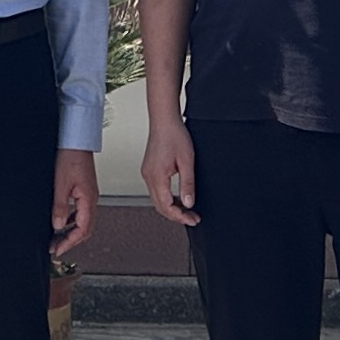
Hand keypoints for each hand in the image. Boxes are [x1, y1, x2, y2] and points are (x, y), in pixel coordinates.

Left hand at [51, 148, 97, 253]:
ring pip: (82, 221)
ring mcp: (89, 195)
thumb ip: (60, 206)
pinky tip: (61, 222)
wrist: (75, 140)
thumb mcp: (60, 183)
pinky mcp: (84, 190)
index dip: (70, 243)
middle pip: (85, 228)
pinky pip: (80, 211)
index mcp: (88, 199)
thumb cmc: (70, 156)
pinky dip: (71, 220)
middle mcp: (91, 199)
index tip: (58, 250)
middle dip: (70, 241)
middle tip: (56, 249)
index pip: (83, 229)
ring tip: (56, 238)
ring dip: (70, 232)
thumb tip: (57, 226)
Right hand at [141, 113, 197, 228]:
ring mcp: (147, 173)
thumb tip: (188, 203)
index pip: (166, 206)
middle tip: (192, 218)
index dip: (179, 216)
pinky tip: (178, 198)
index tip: (191, 219)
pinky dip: (167, 198)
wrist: (164, 120)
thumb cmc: (174, 135)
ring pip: (157, 199)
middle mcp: (148, 176)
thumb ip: (187, 184)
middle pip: (160, 206)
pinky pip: (156, 190)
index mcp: (156, 176)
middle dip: (176, 215)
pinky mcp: (149, 169)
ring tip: (187, 210)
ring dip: (171, 207)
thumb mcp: (187, 161)